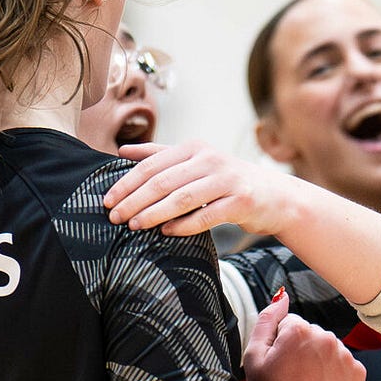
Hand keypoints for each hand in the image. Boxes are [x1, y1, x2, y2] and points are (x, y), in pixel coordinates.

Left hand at [104, 141, 303, 237]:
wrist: (273, 196)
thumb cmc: (226, 181)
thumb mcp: (195, 161)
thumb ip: (160, 155)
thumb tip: (122, 151)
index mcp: (194, 148)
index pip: (151, 164)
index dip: (127, 183)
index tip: (107, 200)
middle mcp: (210, 160)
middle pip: (163, 181)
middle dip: (134, 200)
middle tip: (114, 216)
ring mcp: (227, 180)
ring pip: (182, 198)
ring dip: (154, 213)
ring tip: (134, 225)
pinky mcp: (240, 202)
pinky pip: (206, 215)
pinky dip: (183, 224)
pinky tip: (165, 232)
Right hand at [243, 291, 365, 380]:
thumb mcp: (254, 357)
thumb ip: (265, 321)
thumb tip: (281, 297)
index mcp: (299, 330)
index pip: (290, 324)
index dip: (281, 345)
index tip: (279, 365)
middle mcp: (326, 337)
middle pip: (311, 334)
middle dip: (302, 351)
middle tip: (292, 377)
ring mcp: (344, 355)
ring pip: (328, 349)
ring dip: (319, 361)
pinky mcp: (358, 372)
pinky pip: (344, 364)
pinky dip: (335, 374)